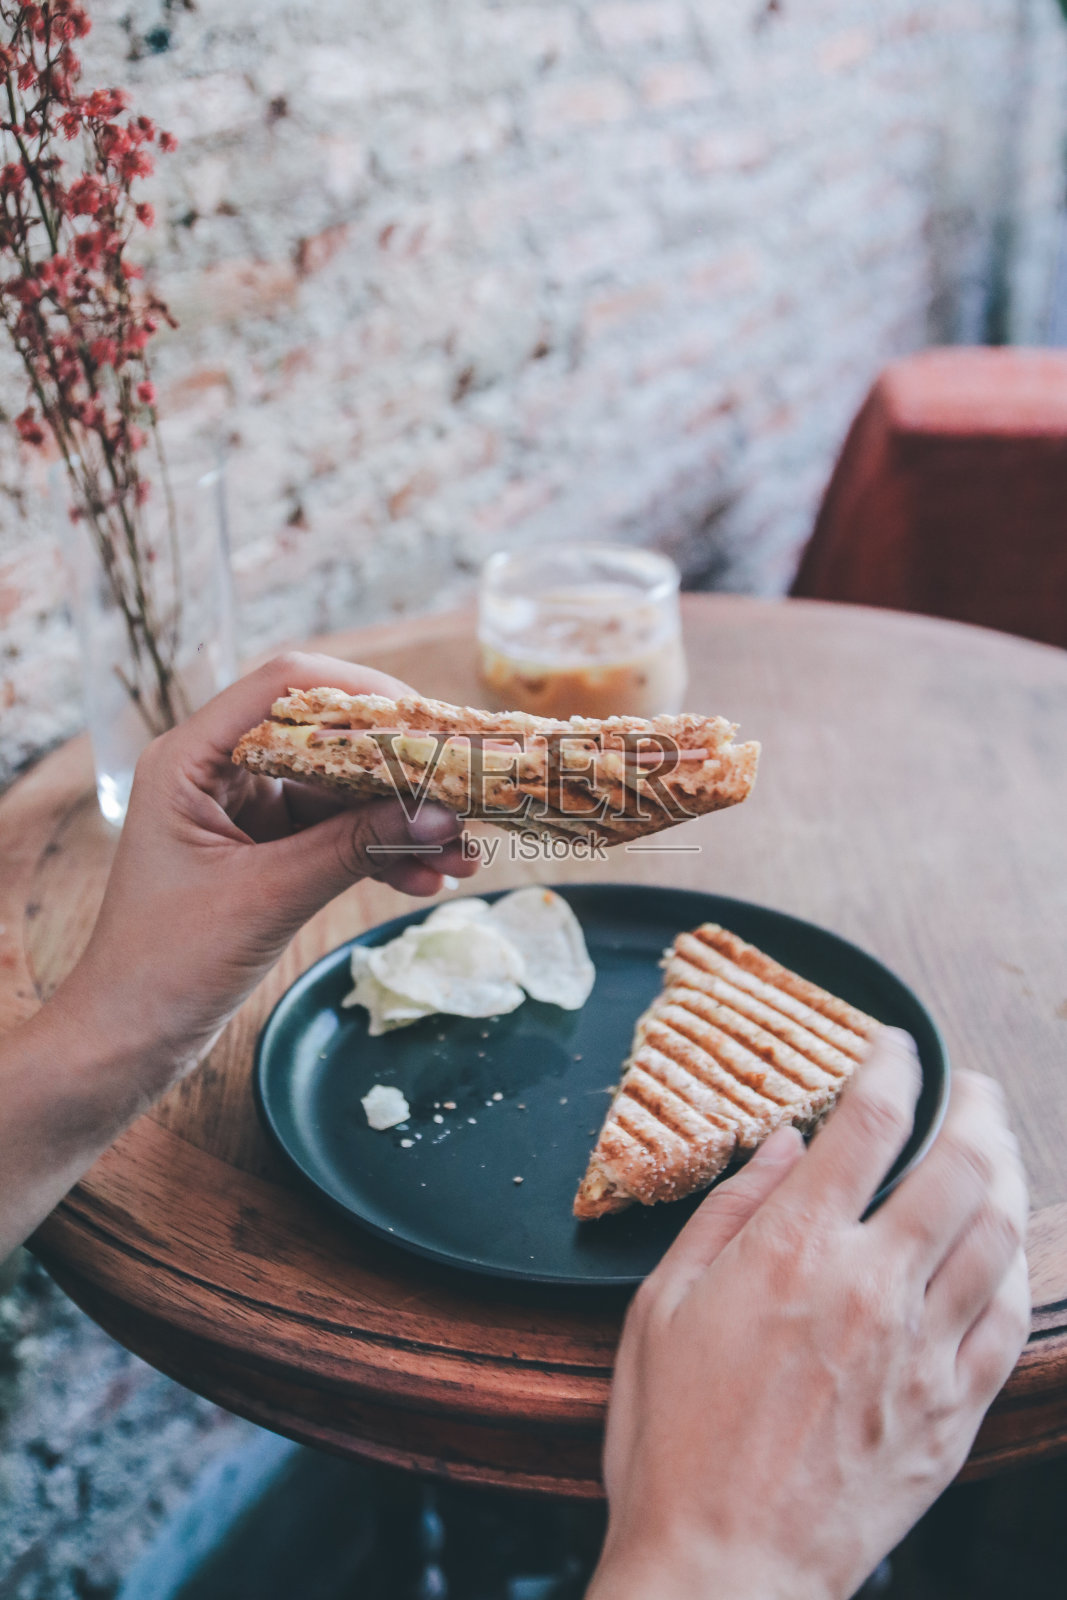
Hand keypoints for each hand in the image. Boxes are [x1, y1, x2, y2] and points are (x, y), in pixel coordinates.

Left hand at [56, 651, 479, 1086]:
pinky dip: (380, 853)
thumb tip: (442, 816)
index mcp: (190, 758)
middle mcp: (216, 771)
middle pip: (327, 736)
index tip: (431, 724)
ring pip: (341, 792)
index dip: (364, 693)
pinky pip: (337, 835)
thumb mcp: (266, 898)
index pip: (286, 687)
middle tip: (465, 793)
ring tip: (462, 856)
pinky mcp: (263, 852)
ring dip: (401, 820)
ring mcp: (242, 811)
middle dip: (401, 771)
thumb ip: (352, 849)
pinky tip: (427, 879)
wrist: (126, 1040)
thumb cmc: (166, 965)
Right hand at [588, 1030, 1029, 1599]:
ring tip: (998, 1146)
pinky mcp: (951, 1411)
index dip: (893, 1065)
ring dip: (1007, 1171)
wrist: (725, 1568)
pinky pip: (1009, 1316)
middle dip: (975, 1107)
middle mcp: (873, 1288)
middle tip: (972, 1086)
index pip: (870, 1123)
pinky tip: (1003, 1245)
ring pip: (999, 1233)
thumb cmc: (673, 1439)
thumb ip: (728, 1212)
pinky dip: (1015, 1264)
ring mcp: (923, 1352)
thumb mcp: (662, 1306)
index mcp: (795, 1252)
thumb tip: (780, 1147)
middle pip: (960, 1165)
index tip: (898, 1045)